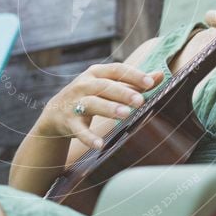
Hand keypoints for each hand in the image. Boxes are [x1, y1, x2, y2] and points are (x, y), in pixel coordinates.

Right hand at [37, 63, 164, 149]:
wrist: (55, 113)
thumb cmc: (89, 96)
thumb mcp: (108, 86)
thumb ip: (133, 82)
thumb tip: (160, 75)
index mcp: (96, 73)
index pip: (116, 70)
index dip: (133, 75)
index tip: (150, 83)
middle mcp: (84, 85)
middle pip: (104, 86)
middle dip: (123, 93)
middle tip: (140, 101)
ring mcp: (74, 103)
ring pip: (92, 104)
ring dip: (108, 108)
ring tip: (125, 115)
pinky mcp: (68, 121)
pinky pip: (79, 130)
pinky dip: (88, 137)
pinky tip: (100, 145)